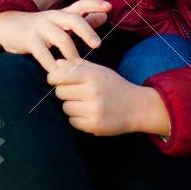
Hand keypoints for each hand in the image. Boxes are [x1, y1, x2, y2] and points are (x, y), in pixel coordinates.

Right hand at [0, 0, 111, 71]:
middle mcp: (52, 17)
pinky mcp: (29, 39)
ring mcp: (40, 27)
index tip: (109, 7)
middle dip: (87, 31)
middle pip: (73, 19)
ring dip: (72, 54)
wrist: (7, 25)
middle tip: (97, 45)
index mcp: (61, 14)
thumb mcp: (59, 22)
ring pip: (61, 38)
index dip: (94, 4)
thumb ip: (82, 20)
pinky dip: (52, 65)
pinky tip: (57, 73)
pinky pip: (44, 54)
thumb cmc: (39, 28)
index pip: (80, 5)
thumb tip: (104, 16)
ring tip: (77, 67)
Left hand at [47, 58, 169, 136]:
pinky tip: (88, 114)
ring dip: (71, 106)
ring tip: (84, 103)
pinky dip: (77, 118)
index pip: (61, 75)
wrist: (137, 107)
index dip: (53, 77)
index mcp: (92, 76)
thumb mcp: (99, 70)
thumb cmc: (115, 86)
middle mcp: (92, 92)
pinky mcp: (94, 125)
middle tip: (75, 92)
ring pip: (65, 107)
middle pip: (60, 92)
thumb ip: (77, 65)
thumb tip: (56, 63)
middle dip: (64, 92)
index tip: (54, 80)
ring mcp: (93, 110)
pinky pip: (72, 121)